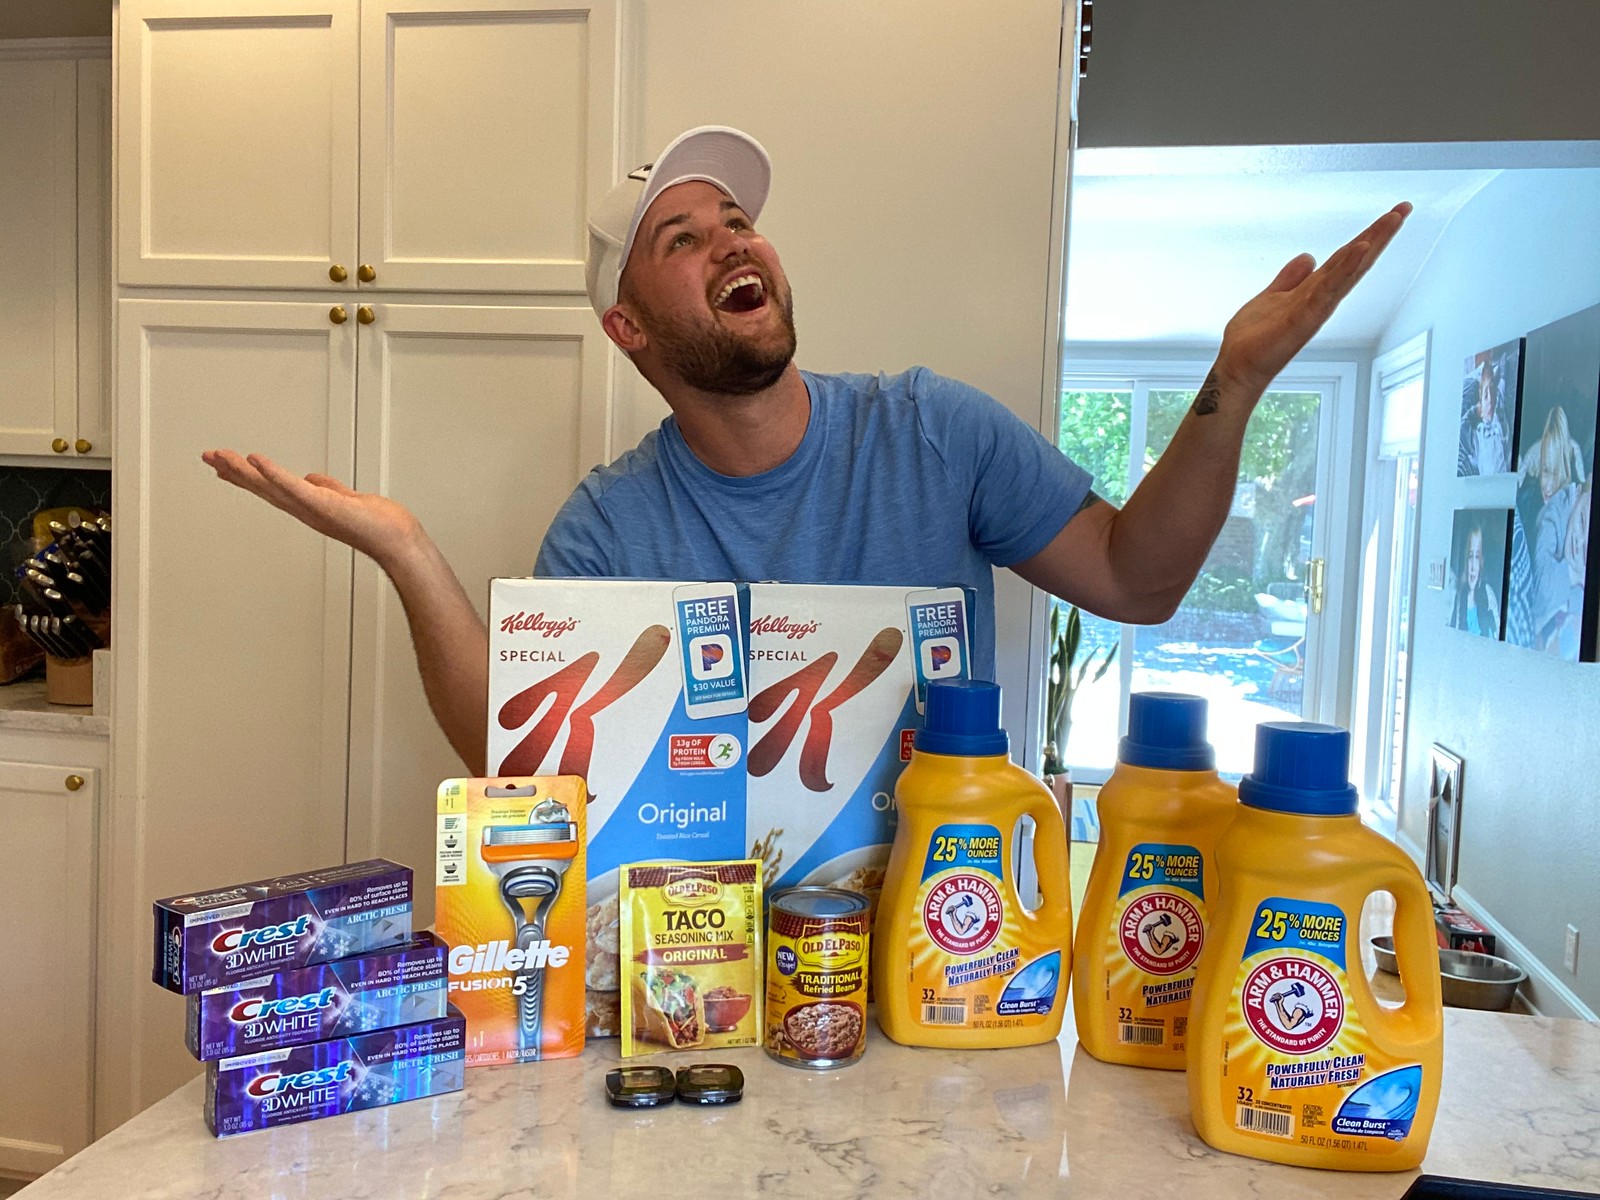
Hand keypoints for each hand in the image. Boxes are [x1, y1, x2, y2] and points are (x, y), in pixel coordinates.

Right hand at [201, 449, 423, 571]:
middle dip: (233, 471)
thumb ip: (328, 488)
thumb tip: (314, 479)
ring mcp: (310, 507)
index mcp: (307, 505)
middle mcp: (303, 509)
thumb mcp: (346, 499)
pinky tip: (256, 460)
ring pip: (269, 486)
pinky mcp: (321, 503)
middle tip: (208, 456)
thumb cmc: (376, 524)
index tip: (224, 465)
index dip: (246, 476)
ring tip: (221, 456)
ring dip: (243, 471)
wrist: (394, 539)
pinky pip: (292, 486)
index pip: (270, 487)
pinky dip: (273, 473)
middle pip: (261, 487)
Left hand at [1215, 203, 1411, 396]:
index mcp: (1314, 291)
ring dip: (1370, 244)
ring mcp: (1315, 308)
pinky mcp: (1303, 318)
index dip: (1367, 236)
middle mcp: (1320, 298)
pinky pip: (1327, 290)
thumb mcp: (1272, 297)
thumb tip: (1309, 257)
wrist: (1237, 367)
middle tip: (1404, 208)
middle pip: (1355, 261)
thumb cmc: (1253, 339)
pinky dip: (1344, 269)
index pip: (1345, 258)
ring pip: (1348, 271)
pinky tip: (1360, 249)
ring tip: (1391, 220)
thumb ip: (1290, 278)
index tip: (1390, 214)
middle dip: (1379, 235)